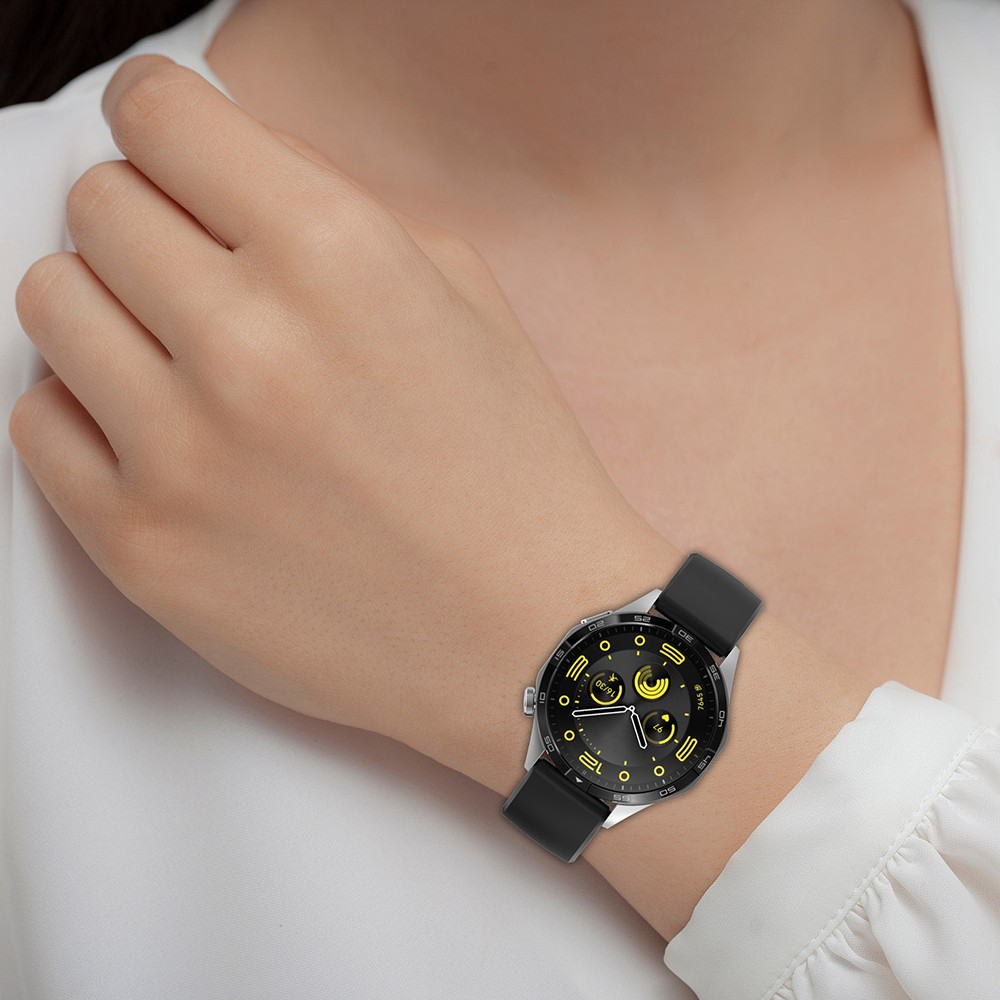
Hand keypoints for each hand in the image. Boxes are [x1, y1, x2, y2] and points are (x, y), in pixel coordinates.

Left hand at [8, 54, 675, 782]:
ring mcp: (181, 453)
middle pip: (98, 205)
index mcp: (337, 257)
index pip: (159, 115)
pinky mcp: (142, 547)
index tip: (171, 146)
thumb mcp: (462, 296)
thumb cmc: (510, 469)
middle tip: (200, 271)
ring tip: (179, 357)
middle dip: (147, 219)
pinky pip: (38, 424)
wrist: (525, 631)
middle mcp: (247, 342)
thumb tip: (221, 169)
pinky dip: (86, 412)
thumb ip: (332, 208)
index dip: (163, 119)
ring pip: (49, 302)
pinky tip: (162, 434)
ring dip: (110, 311)